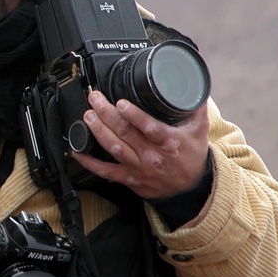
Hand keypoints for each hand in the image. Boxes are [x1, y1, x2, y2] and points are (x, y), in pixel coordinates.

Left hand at [71, 91, 209, 199]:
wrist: (192, 189)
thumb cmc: (193, 157)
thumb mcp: (200, 130)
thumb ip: (196, 107)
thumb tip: (194, 87)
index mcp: (169, 142)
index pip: (149, 127)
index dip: (133, 115)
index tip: (120, 103)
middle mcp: (152, 156)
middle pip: (125, 133)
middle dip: (106, 114)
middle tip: (94, 100)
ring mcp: (138, 168)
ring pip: (114, 148)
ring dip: (98, 131)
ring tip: (88, 116)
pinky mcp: (129, 178)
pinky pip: (105, 171)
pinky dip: (89, 162)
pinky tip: (77, 151)